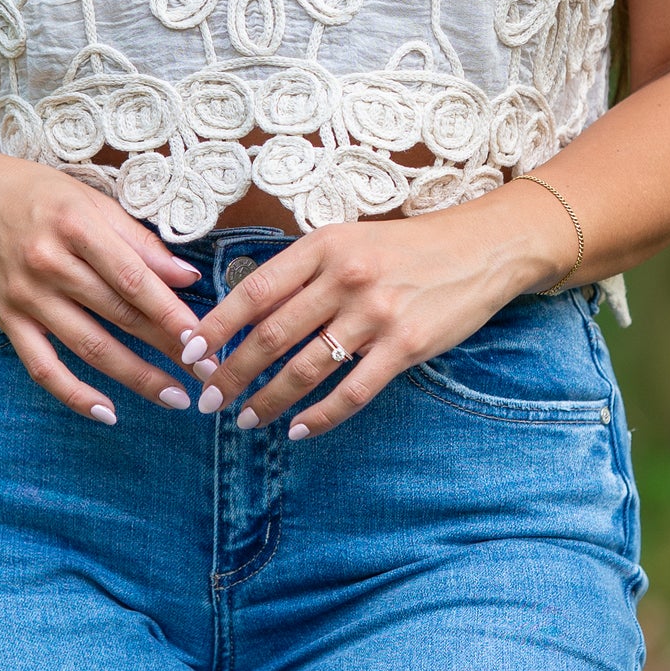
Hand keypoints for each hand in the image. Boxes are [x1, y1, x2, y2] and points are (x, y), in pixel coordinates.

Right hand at [0, 150, 201, 423]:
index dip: (171, 312)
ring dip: (136, 377)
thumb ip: (139, 241)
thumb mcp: (90, 201)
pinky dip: (74, 395)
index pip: (133, 278)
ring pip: (89, 347)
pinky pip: (43, 368)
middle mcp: (49, 263)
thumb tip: (187, 277)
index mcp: (76, 225)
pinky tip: (108, 412)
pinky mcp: (7, 320)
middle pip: (118, 314)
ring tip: (174, 396)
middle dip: (166, 347)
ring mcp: (25, 296)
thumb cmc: (36, 194)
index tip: (203, 338)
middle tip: (204, 372)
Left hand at [192, 185, 570, 437]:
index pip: (255, 290)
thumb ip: (304, 272)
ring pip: (305, 368)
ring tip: (245, 419)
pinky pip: (352, 391)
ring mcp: (376, 313)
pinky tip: (298, 429)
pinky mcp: (406, 346)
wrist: (481, 249)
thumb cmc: (407, 247)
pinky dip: (320, 416)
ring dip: (268, 399)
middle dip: (231, 372)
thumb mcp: (350, 241)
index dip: (216, 325)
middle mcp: (346, 278)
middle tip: (207, 399)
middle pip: (271, 335)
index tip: (188, 351)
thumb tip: (247, 311)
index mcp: (325, 246)